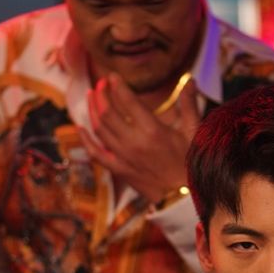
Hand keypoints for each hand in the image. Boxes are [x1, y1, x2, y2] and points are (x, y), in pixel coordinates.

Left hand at [80, 73, 200, 203]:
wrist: (184, 196)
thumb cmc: (191, 164)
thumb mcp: (194, 133)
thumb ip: (189, 105)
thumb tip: (190, 80)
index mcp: (153, 131)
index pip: (127, 101)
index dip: (117, 85)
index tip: (113, 76)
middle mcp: (134, 142)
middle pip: (107, 112)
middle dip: (101, 94)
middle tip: (101, 84)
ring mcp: (124, 157)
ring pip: (99, 128)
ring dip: (92, 110)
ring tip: (91, 97)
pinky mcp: (119, 169)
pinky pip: (96, 153)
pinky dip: (85, 140)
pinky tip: (79, 127)